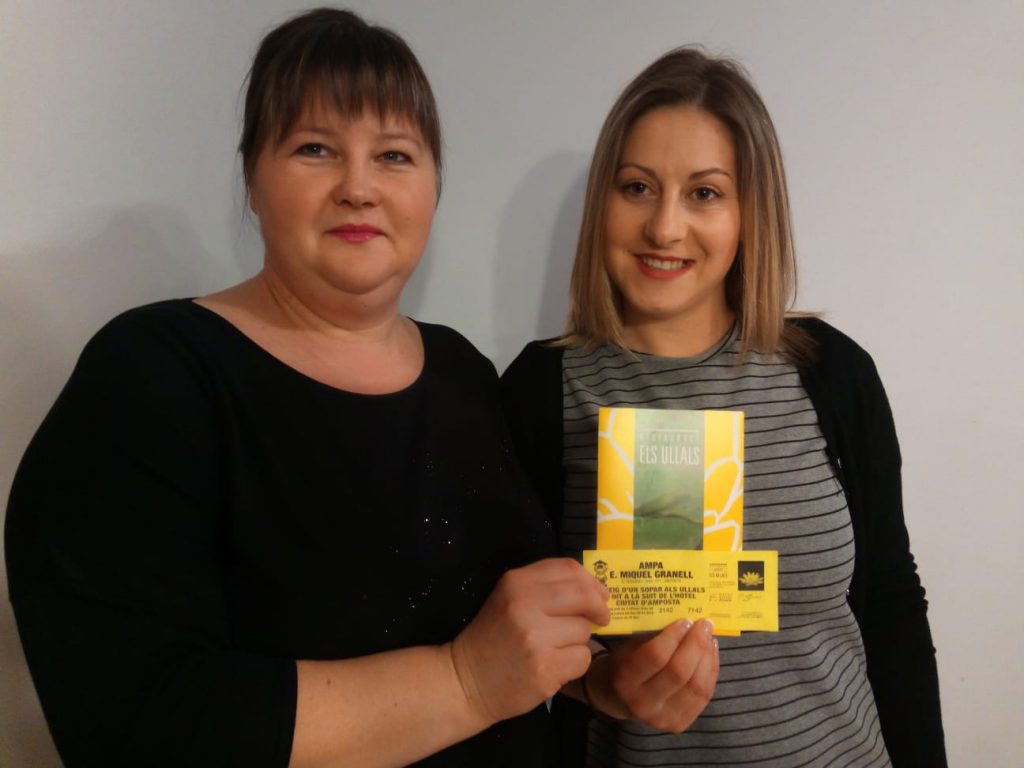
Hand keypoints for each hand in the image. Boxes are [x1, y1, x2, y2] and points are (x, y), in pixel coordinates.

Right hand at [450, 558, 609, 723]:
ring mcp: (535, 638)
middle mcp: (525, 605)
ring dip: (579, 641)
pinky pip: (582, 658)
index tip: (600, 594)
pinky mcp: (545, 668)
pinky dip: (575, 664)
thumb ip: (546, 588)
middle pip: (583, 596)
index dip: (591, 581)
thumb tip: (596, 590)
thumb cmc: (493, 638)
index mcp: (516, 582)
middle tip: (601, 618)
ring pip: (584, 630)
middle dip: (598, 607)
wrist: (466, 681)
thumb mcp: (509, 599)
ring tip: (556, 648)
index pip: (568, 568)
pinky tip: (555, 666)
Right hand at [587, 619, 717, 732]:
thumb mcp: (629, 648)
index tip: (685, 620)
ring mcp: (663, 718)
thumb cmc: (624, 664)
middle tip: (704, 625)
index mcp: (625, 680)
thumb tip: (685, 620)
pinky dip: (711, 672)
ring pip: (696, 687)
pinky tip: (710, 655)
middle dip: (696, 645)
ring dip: (707, 658)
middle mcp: (643, 703)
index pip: (655, 657)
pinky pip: (703, 696)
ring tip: (709, 639)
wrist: (616, 698)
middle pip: (679, 673)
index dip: (674, 636)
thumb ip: (653, 638)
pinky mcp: (680, 724)